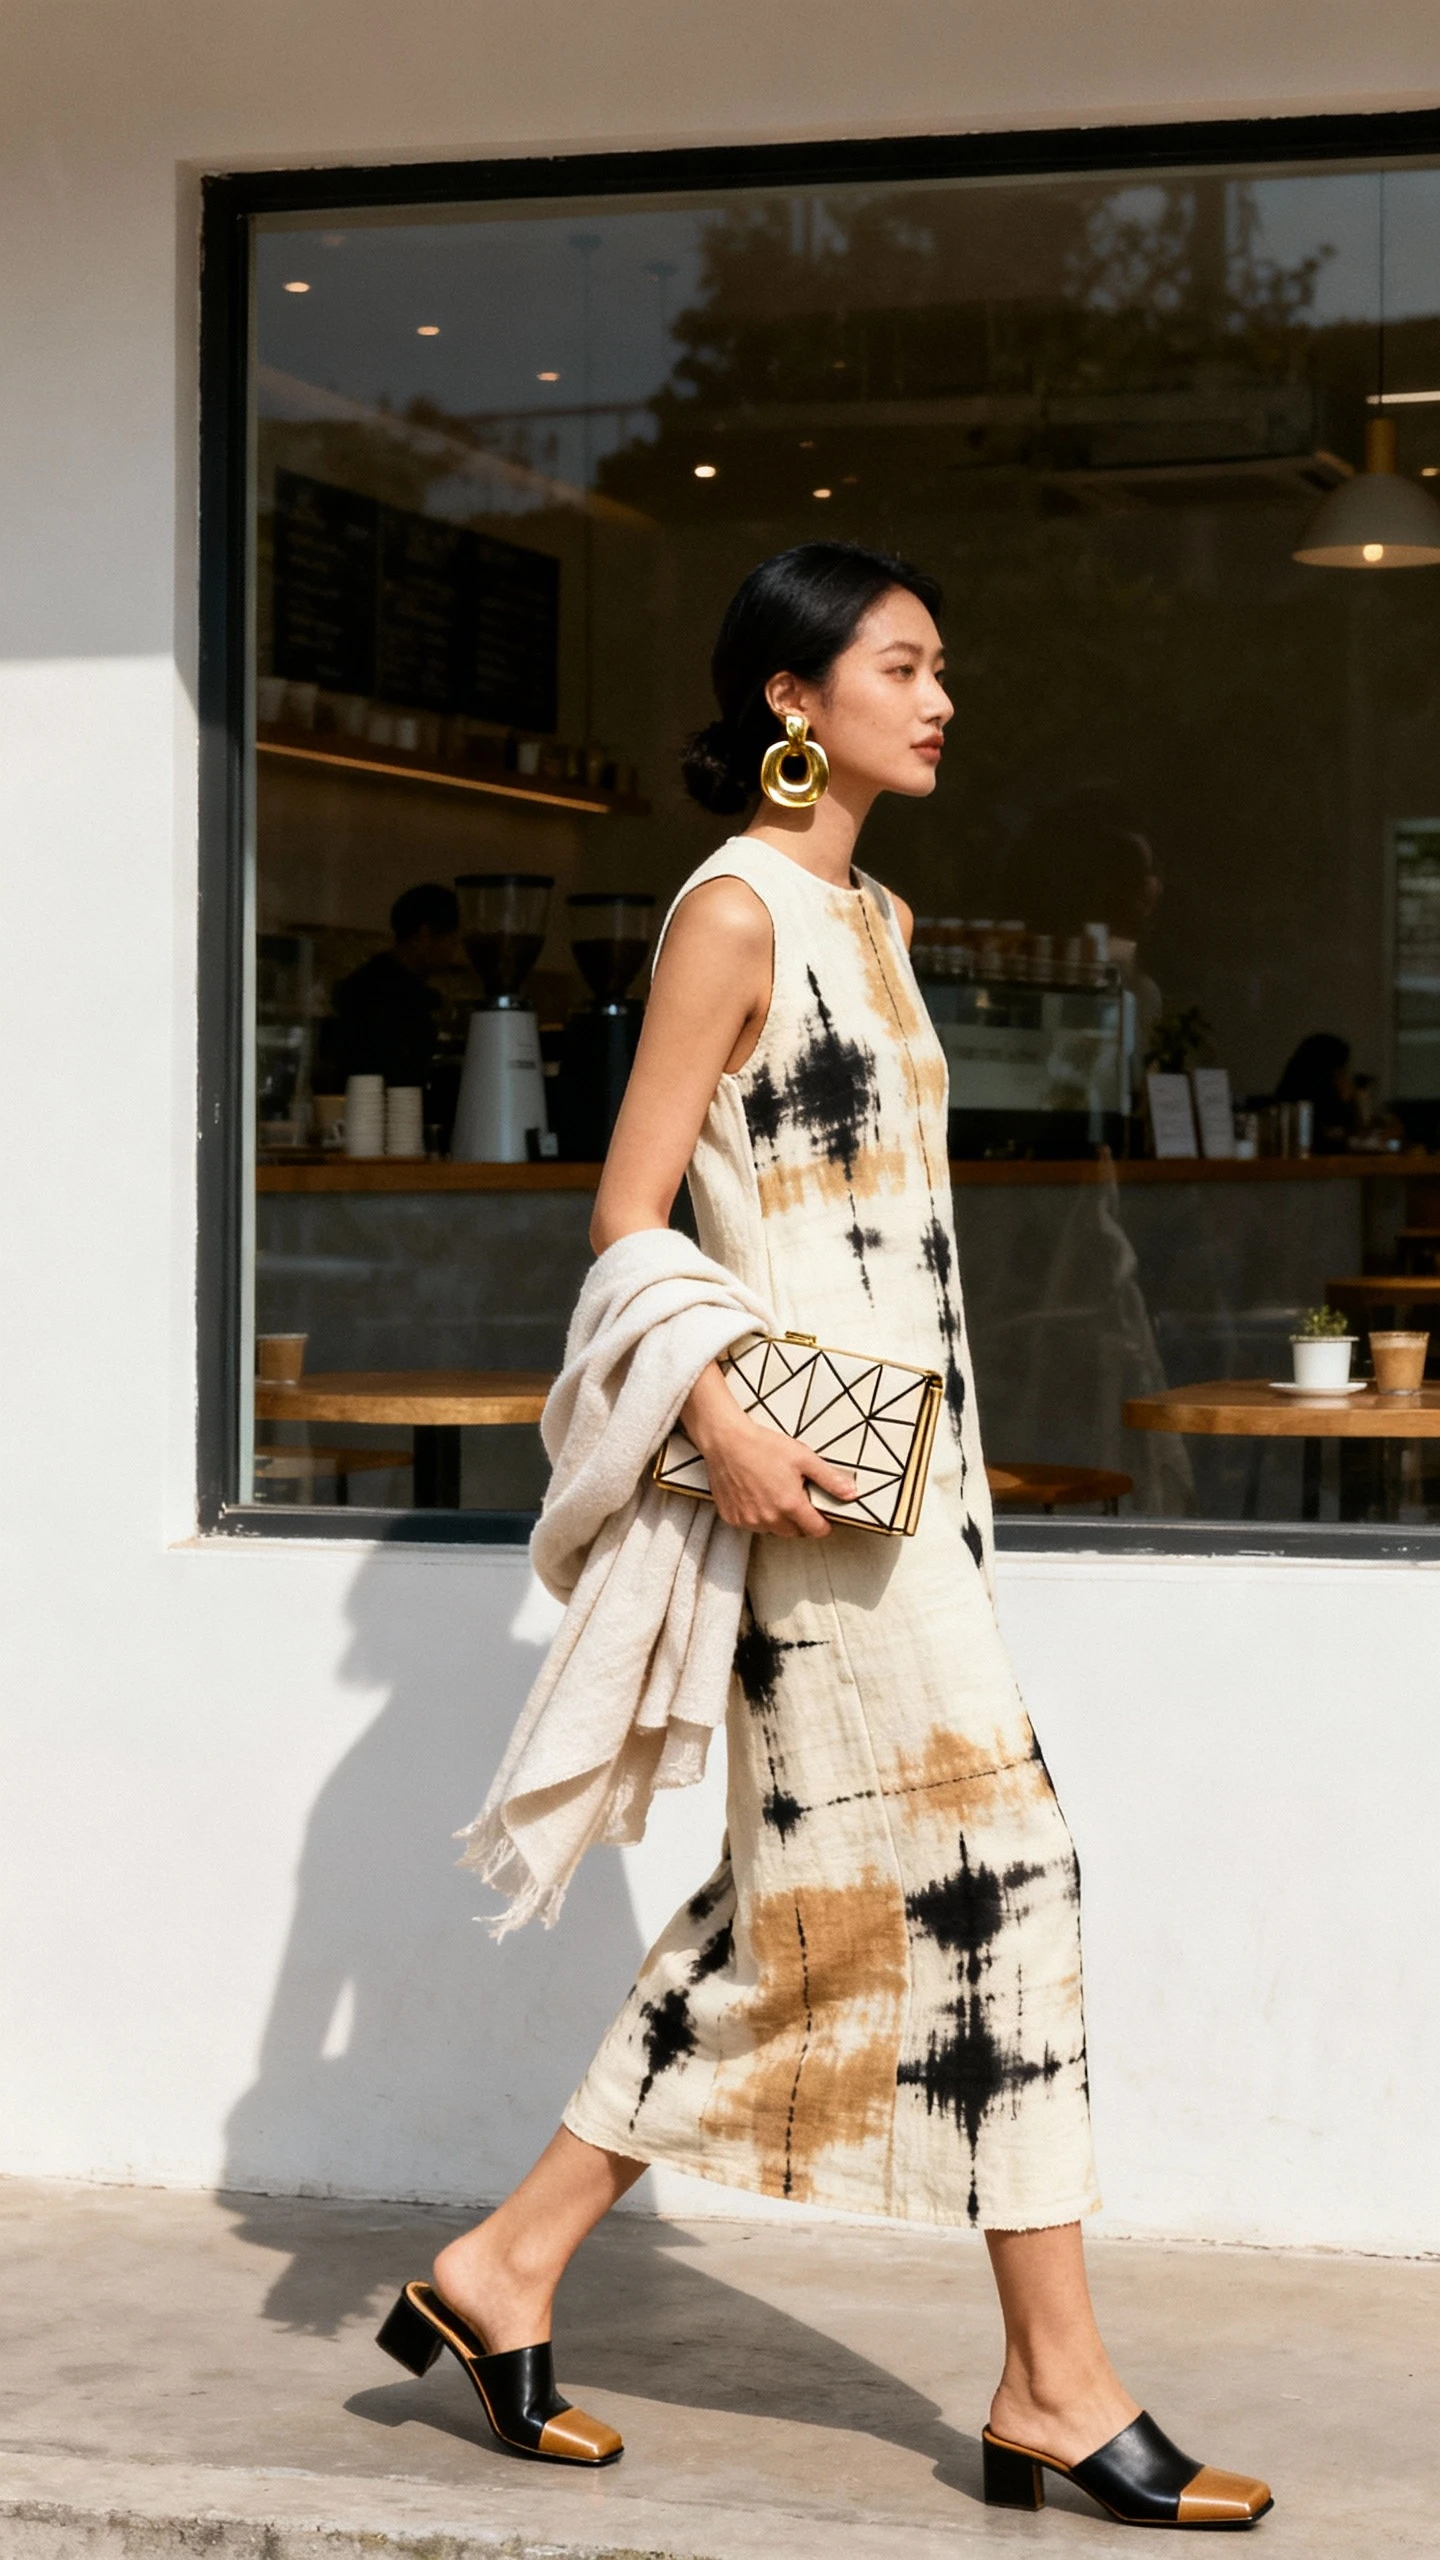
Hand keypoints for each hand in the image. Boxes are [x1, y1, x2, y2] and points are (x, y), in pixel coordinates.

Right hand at [682, 1369, 856, 1537]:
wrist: (726, 1441)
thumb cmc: (762, 1446)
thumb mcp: (803, 1458)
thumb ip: (829, 1479)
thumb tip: (850, 1493)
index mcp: (790, 1505)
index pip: (816, 1530)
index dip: (822, 1522)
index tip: (820, 1513)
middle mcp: (769, 1518)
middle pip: (795, 1532)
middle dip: (800, 1519)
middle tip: (794, 1495)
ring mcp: (748, 1520)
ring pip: (773, 1530)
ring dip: (778, 1518)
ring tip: (773, 1492)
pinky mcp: (732, 1518)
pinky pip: (752, 1525)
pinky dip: (757, 1515)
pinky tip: (755, 1494)